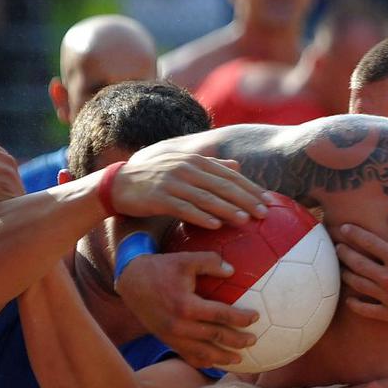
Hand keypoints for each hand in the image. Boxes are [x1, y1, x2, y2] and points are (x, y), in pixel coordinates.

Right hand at [113, 152, 267, 228]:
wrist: (119, 184)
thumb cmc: (156, 179)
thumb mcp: (183, 168)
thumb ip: (210, 167)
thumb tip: (238, 165)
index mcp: (195, 160)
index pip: (229, 174)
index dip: (250, 187)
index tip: (267, 200)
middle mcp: (186, 168)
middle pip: (222, 185)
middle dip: (245, 199)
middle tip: (264, 213)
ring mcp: (172, 181)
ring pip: (206, 197)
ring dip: (228, 209)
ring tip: (246, 221)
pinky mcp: (159, 197)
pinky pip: (184, 208)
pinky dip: (201, 217)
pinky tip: (215, 226)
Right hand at [115, 251, 258, 367]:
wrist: (131, 281)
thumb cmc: (161, 267)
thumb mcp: (185, 259)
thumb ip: (210, 262)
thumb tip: (232, 271)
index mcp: (186, 305)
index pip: (221, 315)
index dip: (240, 318)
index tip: (256, 317)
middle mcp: (179, 325)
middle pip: (215, 337)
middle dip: (237, 341)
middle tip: (253, 341)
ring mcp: (171, 336)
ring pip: (202, 353)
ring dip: (222, 358)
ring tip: (238, 359)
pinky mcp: (165, 340)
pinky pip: (186, 355)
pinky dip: (202, 361)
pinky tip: (214, 363)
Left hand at [336, 215, 387, 329]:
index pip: (368, 242)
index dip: (353, 234)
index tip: (343, 228)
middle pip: (357, 263)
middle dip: (343, 253)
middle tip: (336, 247)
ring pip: (357, 284)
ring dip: (345, 274)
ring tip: (340, 268)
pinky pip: (365, 309)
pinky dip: (354, 304)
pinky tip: (350, 298)